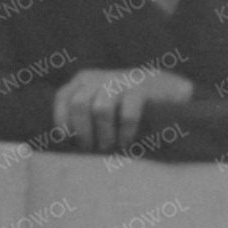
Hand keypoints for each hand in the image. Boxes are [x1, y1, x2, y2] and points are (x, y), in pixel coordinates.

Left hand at [53, 65, 194, 151]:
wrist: (164, 91)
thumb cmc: (125, 108)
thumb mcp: (99, 109)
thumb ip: (81, 119)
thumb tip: (63, 140)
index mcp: (84, 81)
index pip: (64, 98)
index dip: (63, 120)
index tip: (70, 140)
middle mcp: (98, 78)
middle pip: (79, 104)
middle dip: (83, 131)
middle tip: (90, 148)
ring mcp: (120, 82)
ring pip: (101, 111)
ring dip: (104, 134)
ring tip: (109, 147)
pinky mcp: (141, 91)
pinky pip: (127, 115)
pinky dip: (124, 133)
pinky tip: (126, 142)